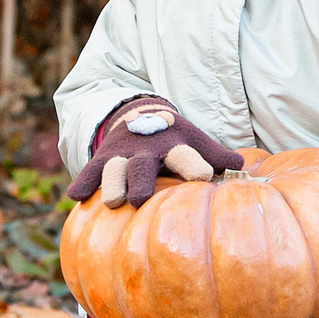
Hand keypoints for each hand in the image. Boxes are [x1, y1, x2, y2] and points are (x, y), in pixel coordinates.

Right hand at [65, 98, 244, 207]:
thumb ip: (216, 156)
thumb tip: (242, 166)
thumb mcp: (195, 142)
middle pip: (144, 165)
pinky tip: (76, 196)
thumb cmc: (174, 139)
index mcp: (174, 145)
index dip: (194, 165)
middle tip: (138, 200)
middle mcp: (147, 150)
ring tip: (111, 202)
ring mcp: (122, 154)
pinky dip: (83, 182)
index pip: (185, 155)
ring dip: (112, 184)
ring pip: (115, 169)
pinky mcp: (103, 158)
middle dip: (140, 180)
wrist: (138, 115)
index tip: (203, 177)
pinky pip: (91, 170)